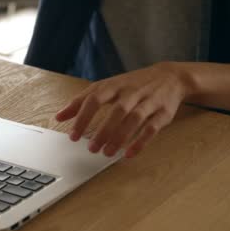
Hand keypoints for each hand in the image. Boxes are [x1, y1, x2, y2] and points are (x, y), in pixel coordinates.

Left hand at [56, 62, 193, 157]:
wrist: (170, 76)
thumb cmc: (132, 84)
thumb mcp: (107, 87)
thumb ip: (83, 100)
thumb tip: (59, 116)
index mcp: (115, 85)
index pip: (95, 98)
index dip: (83, 117)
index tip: (73, 135)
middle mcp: (131, 92)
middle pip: (116, 111)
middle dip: (103, 131)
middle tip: (91, 148)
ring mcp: (149, 102)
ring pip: (134, 120)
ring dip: (120, 137)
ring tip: (106, 153)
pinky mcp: (163, 113)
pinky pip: (152, 128)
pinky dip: (140, 142)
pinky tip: (128, 154)